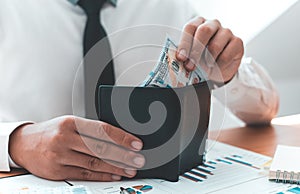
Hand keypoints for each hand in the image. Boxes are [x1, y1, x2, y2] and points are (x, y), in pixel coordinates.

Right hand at [9, 116, 144, 180]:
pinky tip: (113, 175)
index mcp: (71, 123)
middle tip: (138, 160)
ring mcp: (60, 156)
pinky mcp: (57, 171)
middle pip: (100, 148)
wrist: (25, 143)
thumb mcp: (70, 123)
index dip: (122, 137)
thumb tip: (118, 138)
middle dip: (123, 155)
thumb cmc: (52, 131)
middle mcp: (65, 139)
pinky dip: (101, 175)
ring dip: (115, 168)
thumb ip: (91, 130)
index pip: (102, 130)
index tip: (136, 144)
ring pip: (94, 163)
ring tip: (129, 169)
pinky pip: (85, 174)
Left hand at [176, 17, 243, 82]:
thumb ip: (186, 54)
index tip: (181, 57)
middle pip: (204, 31)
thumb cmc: (202, 58)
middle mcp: (213, 24)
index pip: (190, 27)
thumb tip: (179, 61)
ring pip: (215, 46)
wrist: (219, 68)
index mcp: (199, 23)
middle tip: (190, 66)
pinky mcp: (237, 42)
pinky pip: (225, 56)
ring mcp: (226, 32)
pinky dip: (218, 66)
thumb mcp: (192, 55)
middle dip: (195, 51)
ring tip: (204, 70)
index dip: (185, 43)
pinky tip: (215, 70)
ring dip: (207, 62)